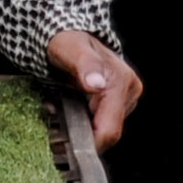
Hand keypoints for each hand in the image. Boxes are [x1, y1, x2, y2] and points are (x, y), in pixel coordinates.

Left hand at [46, 31, 142, 148]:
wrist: (71, 35)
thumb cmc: (67, 41)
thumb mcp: (68, 47)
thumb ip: (83, 63)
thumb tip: (96, 85)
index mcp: (121, 82)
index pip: (109, 130)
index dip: (87, 144)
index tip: (61, 147)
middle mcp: (129, 92)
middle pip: (107, 133)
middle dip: (80, 138)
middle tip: (53, 134)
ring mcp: (126, 99)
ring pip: (104, 130)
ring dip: (80, 132)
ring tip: (57, 122)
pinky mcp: (118, 103)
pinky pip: (102, 123)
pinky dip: (83, 125)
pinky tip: (67, 117)